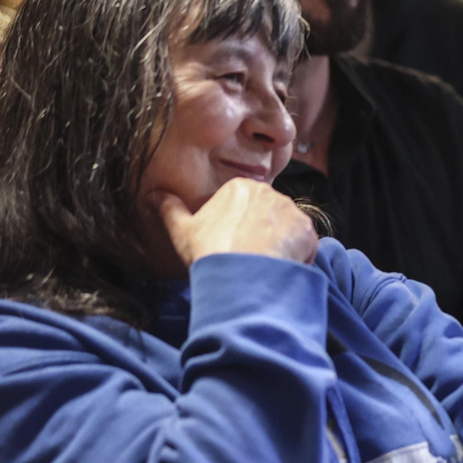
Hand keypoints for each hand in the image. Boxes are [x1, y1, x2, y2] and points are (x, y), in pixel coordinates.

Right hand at [150, 179, 316, 267]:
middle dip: (261, 237)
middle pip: (269, 217)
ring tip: (262, 266)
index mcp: (242, 187)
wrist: (238, 275)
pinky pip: (304, 245)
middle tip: (248, 258)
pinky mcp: (308, 232)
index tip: (233, 246)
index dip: (240, 230)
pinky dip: (295, 259)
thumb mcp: (182, 230)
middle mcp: (272, 192)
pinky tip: (277, 269)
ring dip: (279, 248)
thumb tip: (154, 195)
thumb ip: (169, 208)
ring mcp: (293, 212)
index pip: (247, 207)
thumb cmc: (209, 251)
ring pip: (287, 231)